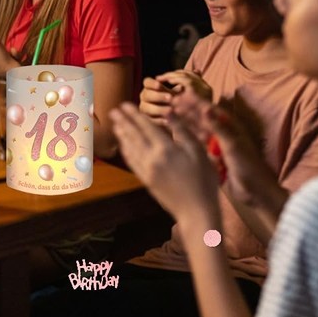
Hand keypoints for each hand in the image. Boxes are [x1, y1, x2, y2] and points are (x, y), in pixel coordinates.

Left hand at [110, 102, 219, 223]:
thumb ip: (182, 130)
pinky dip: (125, 151)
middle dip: (123, 121)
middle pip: (133, 135)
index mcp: (165, 148)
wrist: (197, 212)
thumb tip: (168, 111)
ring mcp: (147, 170)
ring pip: (130, 148)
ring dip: (121, 134)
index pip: (145, 126)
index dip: (134, 114)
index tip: (125, 104)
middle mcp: (152, 158)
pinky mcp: (146, 181)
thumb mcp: (199, 152)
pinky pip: (131, 162)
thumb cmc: (203, 180)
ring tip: (115, 124)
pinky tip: (123, 146)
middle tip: (113, 110)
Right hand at [139, 77, 178, 123]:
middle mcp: (144, 96)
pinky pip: (151, 120)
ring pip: (146, 108)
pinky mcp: (148, 119)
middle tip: (170, 97)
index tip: (159, 85)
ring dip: (158, 109)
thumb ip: (176, 89)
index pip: (147, 82)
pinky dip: (160, 120)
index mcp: (149, 87)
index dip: (152, 84)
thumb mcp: (175, 92)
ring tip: (170, 110)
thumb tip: (180, 87)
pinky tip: (168, 120)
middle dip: (158, 96)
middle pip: (146, 95)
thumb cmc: (174, 99)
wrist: (174, 113)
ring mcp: (145, 108)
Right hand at [179, 98, 276, 208]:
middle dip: (188, 109)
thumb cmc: (248, 167)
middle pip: (202, 117)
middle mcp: (223, 132)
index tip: (181, 94)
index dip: (196, 101)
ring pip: (198, 128)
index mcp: (230, 126)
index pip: (210, 109)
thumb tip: (205, 108)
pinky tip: (177, 134)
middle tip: (171, 103)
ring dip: (186, 122)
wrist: (255, 192)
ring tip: (171, 115)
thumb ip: (218, 127)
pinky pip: (198, 143)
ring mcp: (217, 144)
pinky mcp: (213, 156)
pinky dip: (188, 137)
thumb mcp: (232, 145)